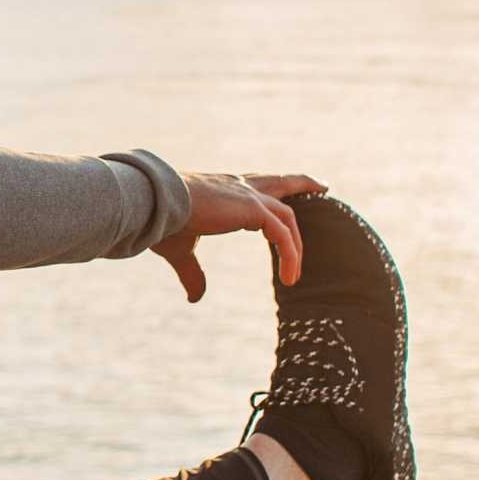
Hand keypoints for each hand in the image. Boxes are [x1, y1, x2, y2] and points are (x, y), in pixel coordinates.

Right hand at [151, 172, 326, 302]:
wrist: (155, 204)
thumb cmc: (163, 222)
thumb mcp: (180, 250)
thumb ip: (192, 272)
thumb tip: (196, 298)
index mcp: (223, 189)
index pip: (255, 185)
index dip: (272, 188)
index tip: (287, 189)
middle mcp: (238, 187)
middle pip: (280, 182)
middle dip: (302, 183)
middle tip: (323, 186)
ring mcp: (248, 196)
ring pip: (286, 216)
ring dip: (296, 244)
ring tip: (295, 275)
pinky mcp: (253, 209)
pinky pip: (282, 235)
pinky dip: (290, 255)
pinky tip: (289, 278)